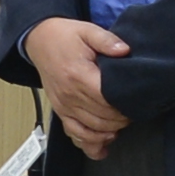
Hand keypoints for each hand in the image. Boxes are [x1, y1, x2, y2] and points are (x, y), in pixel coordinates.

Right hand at [24, 16, 132, 159]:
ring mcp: (63, 105)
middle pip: (101, 118)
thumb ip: (107, 40)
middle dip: (121, 119)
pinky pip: (74, 134)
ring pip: (90, 130)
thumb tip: (124, 50)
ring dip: (109, 131)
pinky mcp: (60, 111)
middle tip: (133, 111)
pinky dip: (89, 143)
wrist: (38, 40)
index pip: (106, 100)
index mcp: (78, 75)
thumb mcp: (87, 30)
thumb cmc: (63, 37)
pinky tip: (103, 145)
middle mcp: (69, 94)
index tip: (136, 101)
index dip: (123, 104)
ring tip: (122, 124)